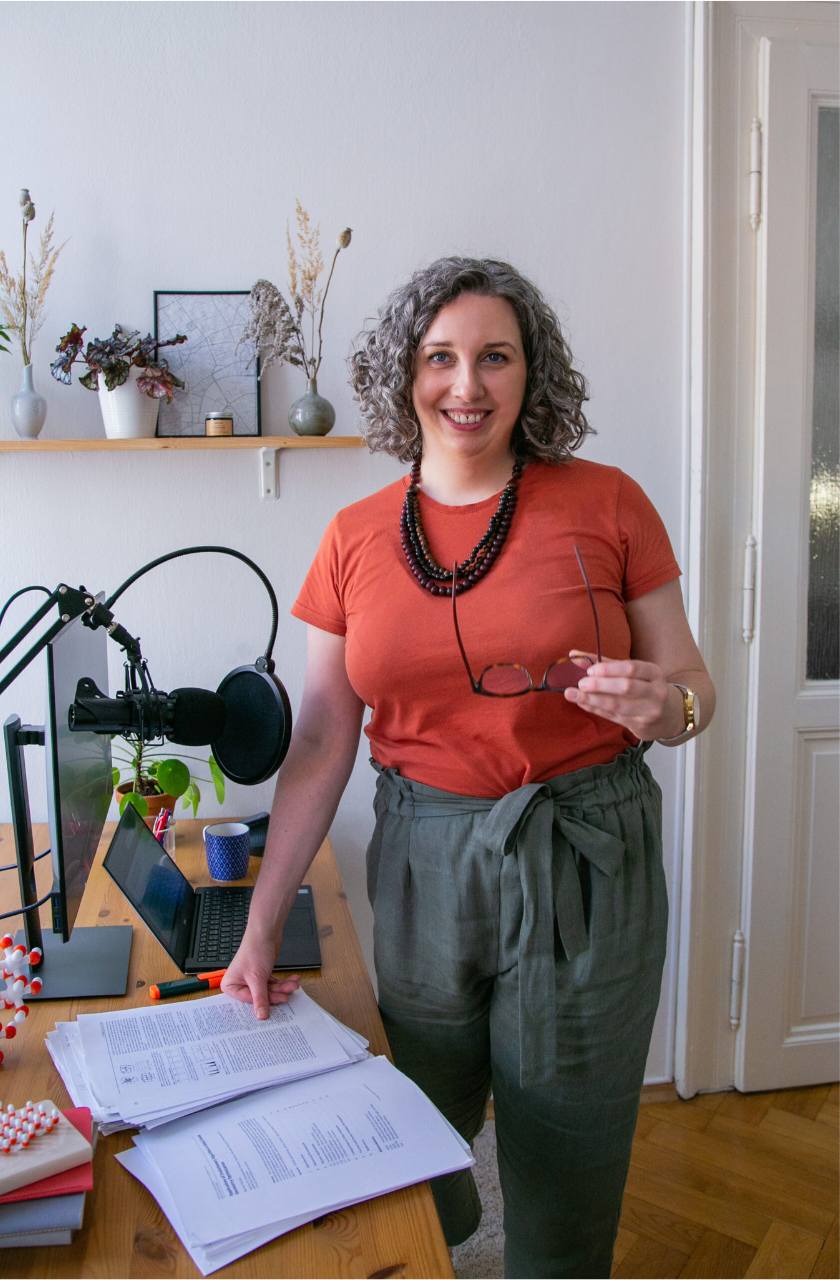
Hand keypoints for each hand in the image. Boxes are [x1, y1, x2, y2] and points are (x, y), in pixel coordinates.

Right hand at [221, 933, 300, 1019]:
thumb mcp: (257, 978)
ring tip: (293, 984)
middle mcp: (239, 983)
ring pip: (269, 990)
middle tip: (288, 992)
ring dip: (283, 987)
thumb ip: (260, 999)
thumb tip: (261, 1016)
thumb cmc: (255, 950)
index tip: (276, 1004)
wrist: (266, 931)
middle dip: (277, 993)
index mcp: (230, 985)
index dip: (263, 1002)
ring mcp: (252, 979)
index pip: (248, 1001)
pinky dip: (283, 982)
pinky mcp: (262, 975)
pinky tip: (293, 980)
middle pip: (260, 996)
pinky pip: (273, 984)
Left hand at [564, 652, 679, 739]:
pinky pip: (613, 717)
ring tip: (573, 694)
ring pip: (618, 705)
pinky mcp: (640, 726)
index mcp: (655, 673)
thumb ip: (606, 664)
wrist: (670, 715)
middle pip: (626, 687)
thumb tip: (574, 655)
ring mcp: (649, 711)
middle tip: (581, 683)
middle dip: (600, 685)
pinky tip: (582, 703)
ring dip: (593, 700)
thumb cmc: (646, 688)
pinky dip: (595, 709)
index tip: (590, 670)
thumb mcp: (635, 673)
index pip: (632, 668)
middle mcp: (655, 692)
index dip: (609, 669)